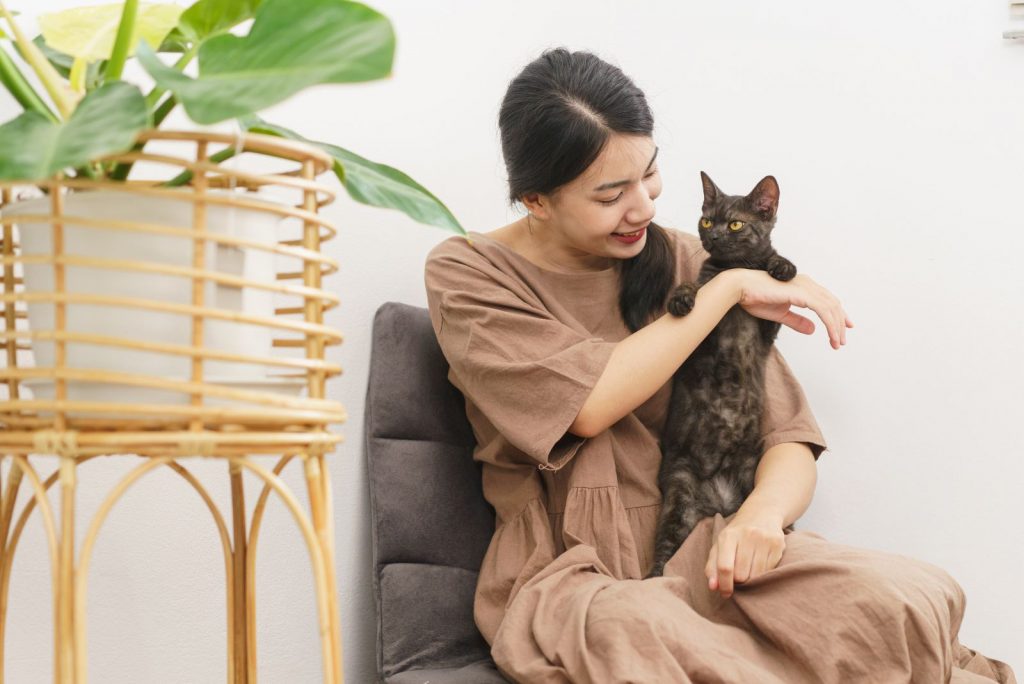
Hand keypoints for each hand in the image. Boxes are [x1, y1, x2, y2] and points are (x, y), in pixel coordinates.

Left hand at [705, 510, 785, 598]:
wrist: (761, 514)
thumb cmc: (736, 536)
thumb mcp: (720, 546)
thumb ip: (712, 567)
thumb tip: (713, 587)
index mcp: (728, 536)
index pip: (725, 567)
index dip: (724, 585)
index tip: (726, 594)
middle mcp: (746, 535)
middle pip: (741, 574)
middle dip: (739, 581)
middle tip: (739, 575)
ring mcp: (764, 539)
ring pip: (756, 575)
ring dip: (751, 578)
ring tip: (748, 569)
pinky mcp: (777, 543)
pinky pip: (769, 570)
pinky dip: (763, 573)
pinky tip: (760, 563)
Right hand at [722, 270, 853, 349]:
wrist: (741, 288)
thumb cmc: (755, 298)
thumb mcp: (780, 314)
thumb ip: (797, 321)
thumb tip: (813, 330)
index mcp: (803, 286)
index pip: (828, 300)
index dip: (838, 315)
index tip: (844, 328)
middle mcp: (808, 284)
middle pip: (833, 304)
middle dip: (840, 323)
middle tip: (841, 341)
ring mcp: (806, 287)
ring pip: (831, 308)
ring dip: (836, 327)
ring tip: (837, 343)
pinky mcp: (802, 294)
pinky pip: (823, 311)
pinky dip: (830, 325)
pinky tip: (831, 337)